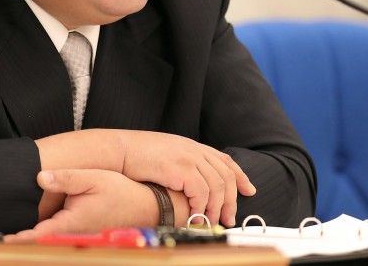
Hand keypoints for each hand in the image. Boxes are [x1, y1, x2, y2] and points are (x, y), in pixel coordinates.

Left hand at [6, 169, 157, 241]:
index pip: (41, 235)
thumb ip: (66, 178)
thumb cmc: (120, 193)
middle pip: (44, 242)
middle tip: (3, 242)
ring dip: (35, 241)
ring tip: (14, 240)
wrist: (145, 208)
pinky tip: (35, 235)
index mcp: (73, 223)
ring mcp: (79, 239)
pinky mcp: (83, 238)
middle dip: (24, 242)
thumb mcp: (93, 178)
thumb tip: (40, 177)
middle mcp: (74, 235)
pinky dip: (47, 239)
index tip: (5, 240)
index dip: (21, 239)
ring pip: (53, 243)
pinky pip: (61, 240)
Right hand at [117, 130, 254, 226]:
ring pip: (217, 186)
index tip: (248, 189)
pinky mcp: (181, 168)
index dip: (239, 175)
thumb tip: (190, 185)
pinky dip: (201, 206)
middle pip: (225, 175)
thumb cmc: (135, 156)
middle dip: (231, 199)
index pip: (223, 160)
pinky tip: (196, 215)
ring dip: (216, 208)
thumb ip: (181, 164)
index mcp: (191, 146)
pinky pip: (202, 191)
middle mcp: (194, 150)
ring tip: (210, 222)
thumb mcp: (164, 155)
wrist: (118, 150)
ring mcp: (189, 157)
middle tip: (228, 218)